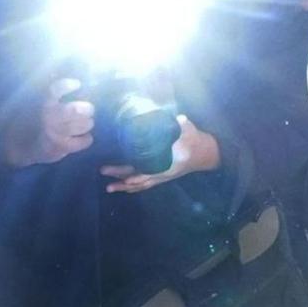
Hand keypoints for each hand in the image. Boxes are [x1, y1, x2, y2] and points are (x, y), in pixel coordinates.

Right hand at [6, 78, 94, 166]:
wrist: (21, 145)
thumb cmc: (34, 119)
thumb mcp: (37, 102)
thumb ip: (53, 95)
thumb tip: (77, 85)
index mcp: (43, 103)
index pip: (55, 90)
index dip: (67, 85)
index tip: (77, 84)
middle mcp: (48, 117)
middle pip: (76, 110)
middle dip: (87, 108)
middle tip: (88, 109)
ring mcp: (54, 133)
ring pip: (82, 125)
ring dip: (88, 123)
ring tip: (86, 123)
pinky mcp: (60, 146)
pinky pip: (82, 142)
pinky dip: (86, 139)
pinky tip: (85, 137)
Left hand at [104, 115, 218, 192]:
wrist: (203, 153)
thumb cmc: (194, 140)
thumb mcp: (190, 131)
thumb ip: (183, 125)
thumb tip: (179, 119)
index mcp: (169, 162)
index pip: (152, 171)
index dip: (140, 176)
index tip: (128, 179)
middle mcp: (163, 172)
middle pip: (140, 178)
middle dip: (122, 177)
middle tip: (104, 171)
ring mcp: (160, 176)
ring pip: (140, 184)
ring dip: (124, 186)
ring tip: (108, 187)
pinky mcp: (159, 176)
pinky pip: (143, 184)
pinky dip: (132, 187)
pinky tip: (121, 188)